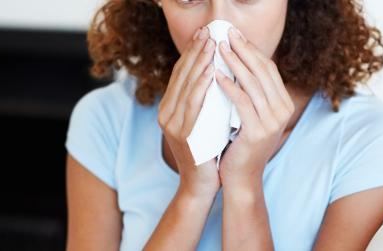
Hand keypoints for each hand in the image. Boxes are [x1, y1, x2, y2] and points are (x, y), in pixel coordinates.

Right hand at [157, 26, 219, 199]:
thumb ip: (204, 100)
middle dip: (195, 51)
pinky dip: (200, 86)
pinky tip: (209, 71)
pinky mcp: (182, 134)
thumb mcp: (203, 121)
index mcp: (170, 109)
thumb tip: (216, 74)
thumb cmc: (208, 150)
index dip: (191, 53)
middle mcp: (167, 114)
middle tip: (208, 32)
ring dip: (199, 63)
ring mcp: (172, 124)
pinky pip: (192, 105)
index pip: (180, 74)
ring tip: (211, 45)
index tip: (204, 35)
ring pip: (186, 87)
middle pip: (181, 76)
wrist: (201, 183)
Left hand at [215, 27, 295, 188]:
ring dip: (234, 63)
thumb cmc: (240, 144)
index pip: (268, 69)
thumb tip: (237, 64)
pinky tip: (216, 75)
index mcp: (282, 104)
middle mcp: (282, 111)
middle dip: (243, 50)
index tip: (235, 35)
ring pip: (253, 83)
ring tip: (218, 48)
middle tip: (226, 34)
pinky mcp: (257, 132)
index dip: (252, 50)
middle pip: (263, 71)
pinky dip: (229, 86)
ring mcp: (272, 122)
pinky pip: (242, 102)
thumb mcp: (251, 116)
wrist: (241, 177)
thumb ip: (251, 94)